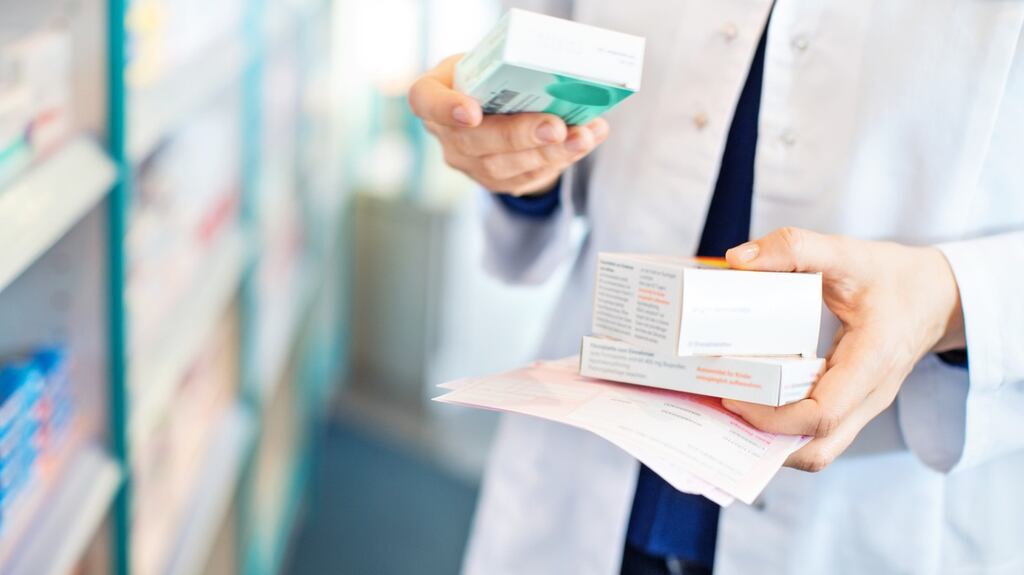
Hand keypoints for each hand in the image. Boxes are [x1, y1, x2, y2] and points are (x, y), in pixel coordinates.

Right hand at [408, 54, 608, 195]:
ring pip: (504, 166)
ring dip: (549, 153)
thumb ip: (511, 68)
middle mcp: (445, 133)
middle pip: (475, 141)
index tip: (472, 112)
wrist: (495, 108)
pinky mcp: (495, 181)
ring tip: (582, 138)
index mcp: (433, 93)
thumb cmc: (491, 76)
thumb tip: (564, 76)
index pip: (426, 100)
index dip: (446, 108)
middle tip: (556, 127)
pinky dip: (561, 158)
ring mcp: (468, 163)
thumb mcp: (489, 61)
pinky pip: (526, 176)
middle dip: (520, 135)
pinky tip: (585, 142)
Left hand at [722, 227, 965, 471]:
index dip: (772, 417)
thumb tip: (738, 260)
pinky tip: (752, 403)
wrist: (937, 296)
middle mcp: (870, 395)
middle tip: (722, 408)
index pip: (822, 413)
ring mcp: (863, 406)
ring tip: (730, 411)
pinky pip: (817, 432)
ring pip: (818, 448)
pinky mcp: (852, 405)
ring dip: (773, 441)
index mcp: (872, 361)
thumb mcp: (846, 252)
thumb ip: (795, 248)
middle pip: (818, 448)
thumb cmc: (893, 277)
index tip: (732, 395)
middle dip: (765, 440)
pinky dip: (784, 429)